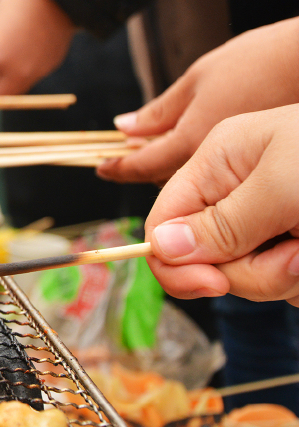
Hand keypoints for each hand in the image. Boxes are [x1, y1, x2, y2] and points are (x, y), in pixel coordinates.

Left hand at [98, 17, 298, 184]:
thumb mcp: (196, 80)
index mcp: (191, 139)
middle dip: (142, 170)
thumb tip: (124, 127)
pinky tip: (195, 147)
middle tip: (123, 157)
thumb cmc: (255, 62)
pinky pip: (218, 176)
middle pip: (164, 179)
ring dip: (169, 170)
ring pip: (191, 180)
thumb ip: (159, 111)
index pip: (143, 166)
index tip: (101, 168)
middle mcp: (213, 162)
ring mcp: (237, 166)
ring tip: (155, 149)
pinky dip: (198, 166)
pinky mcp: (255, 163)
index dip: (118, 169)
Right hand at [144, 104, 298, 305]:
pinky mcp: (291, 240)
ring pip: (247, 275)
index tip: (215, 284)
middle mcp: (236, 191)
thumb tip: (160, 248)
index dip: (175, 262)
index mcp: (217, 162)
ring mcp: (266, 218)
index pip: (162, 222)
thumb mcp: (282, 185)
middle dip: (251, 272)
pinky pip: (280, 280)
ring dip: (284, 277)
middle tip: (297, 256)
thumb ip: (222, 221)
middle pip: (206, 259)